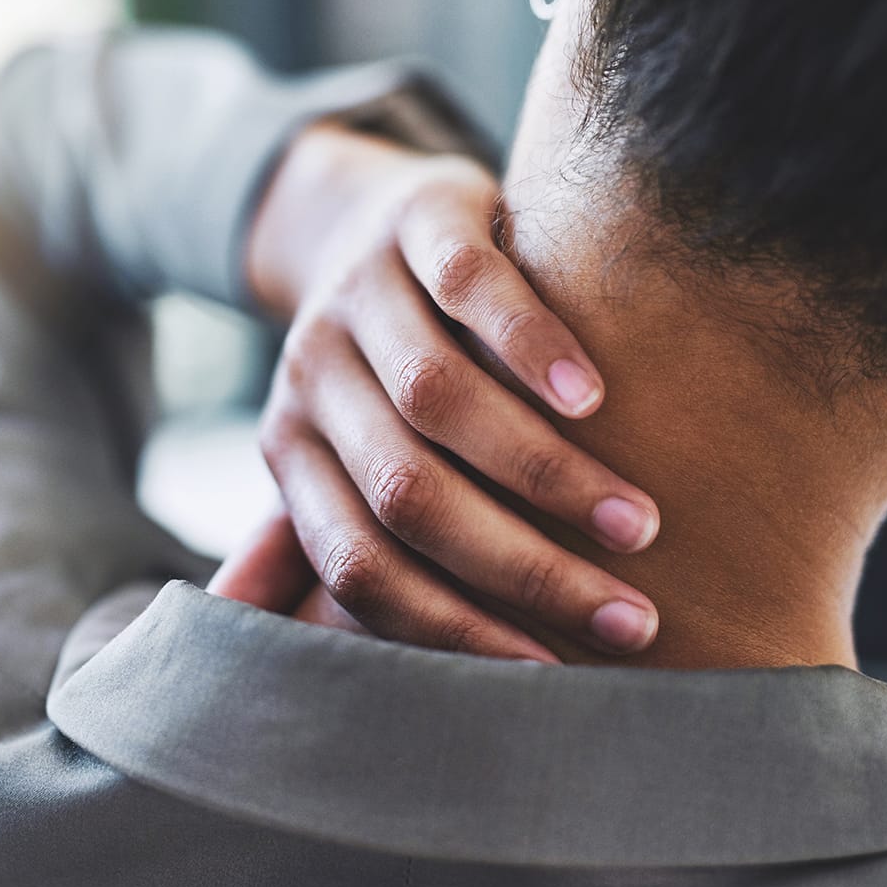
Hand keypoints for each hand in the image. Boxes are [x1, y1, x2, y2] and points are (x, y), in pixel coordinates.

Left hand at [211, 124, 659, 661]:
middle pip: (407, 495)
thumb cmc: (375, 370)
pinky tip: (597, 398)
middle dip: (523, 570)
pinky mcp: (417, 217)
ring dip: (545, 474)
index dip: (452, 628)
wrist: (360, 214)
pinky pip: (467, 285)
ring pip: (438, 400)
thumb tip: (249, 635)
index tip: (549, 672)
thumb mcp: (334, 453)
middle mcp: (313, 376)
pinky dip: (531, 346)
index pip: (358, 564)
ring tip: (637, 525)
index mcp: (292, 451)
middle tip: (628, 619)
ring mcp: (361, 291)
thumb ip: (312, 544)